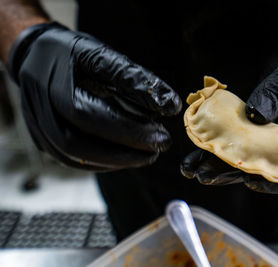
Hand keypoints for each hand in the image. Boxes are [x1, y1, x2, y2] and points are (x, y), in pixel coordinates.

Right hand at [8, 22, 181, 170]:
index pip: (89, 115)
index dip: (126, 130)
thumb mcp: (98, 53)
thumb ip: (133, 77)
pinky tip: (122, 157)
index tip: (159, 138)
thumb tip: (169, 105)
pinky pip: (70, 160)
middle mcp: (40, 111)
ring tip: (144, 156)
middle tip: (154, 152)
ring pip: (73, 157)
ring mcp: (38, 130)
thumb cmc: (68, 53)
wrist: (33, 57)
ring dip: (112, 161)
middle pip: (77, 144)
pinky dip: (99, 162)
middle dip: (121, 153)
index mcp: (53, 85)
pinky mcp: (43, 141)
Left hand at [181, 19, 277, 192]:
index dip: (272, 179)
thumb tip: (253, 115)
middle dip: (232, 171)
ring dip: (219, 158)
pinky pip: (239, 130)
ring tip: (192, 166)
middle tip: (203, 174)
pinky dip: (221, 136)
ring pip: (247, 150)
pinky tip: (199, 140)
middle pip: (263, 163)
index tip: (249, 181)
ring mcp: (276, 128)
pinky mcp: (260, 116)